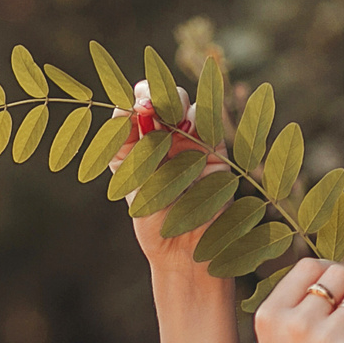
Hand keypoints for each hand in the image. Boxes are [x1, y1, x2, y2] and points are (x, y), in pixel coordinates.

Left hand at [109, 86, 229, 294]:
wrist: (185, 250)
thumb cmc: (153, 220)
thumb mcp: (133, 180)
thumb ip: (130, 143)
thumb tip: (132, 106)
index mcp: (134, 143)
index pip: (131, 108)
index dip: (132, 100)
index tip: (135, 108)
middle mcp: (160, 137)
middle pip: (159, 96)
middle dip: (156, 92)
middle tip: (151, 103)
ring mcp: (187, 141)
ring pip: (184, 103)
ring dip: (176, 101)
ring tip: (171, 117)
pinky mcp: (213, 148)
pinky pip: (209, 121)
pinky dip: (200, 116)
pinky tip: (189, 127)